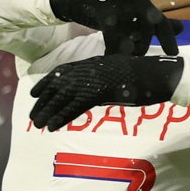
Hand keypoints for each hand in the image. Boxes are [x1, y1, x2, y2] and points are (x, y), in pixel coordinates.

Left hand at [30, 55, 184, 131]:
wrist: (157, 73)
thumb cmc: (143, 72)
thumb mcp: (118, 71)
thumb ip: (103, 78)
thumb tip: (95, 90)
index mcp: (92, 63)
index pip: (62, 72)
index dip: (45, 83)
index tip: (33, 93)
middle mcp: (88, 70)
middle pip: (58, 85)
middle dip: (43, 101)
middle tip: (32, 114)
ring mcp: (93, 80)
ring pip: (62, 97)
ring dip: (48, 111)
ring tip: (37, 124)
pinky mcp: (99, 93)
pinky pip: (75, 107)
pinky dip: (62, 117)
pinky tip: (52, 127)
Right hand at [49, 0, 181, 55]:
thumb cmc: (120, 10)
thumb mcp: (140, 16)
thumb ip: (159, 23)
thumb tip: (183, 28)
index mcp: (146, 6)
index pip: (162, 23)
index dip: (168, 39)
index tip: (174, 54)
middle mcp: (136, 3)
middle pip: (146, 33)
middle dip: (141, 47)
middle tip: (134, 54)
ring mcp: (121, 7)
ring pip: (128, 37)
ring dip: (125, 50)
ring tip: (120, 55)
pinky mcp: (105, 12)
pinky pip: (112, 38)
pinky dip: (111, 50)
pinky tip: (109, 56)